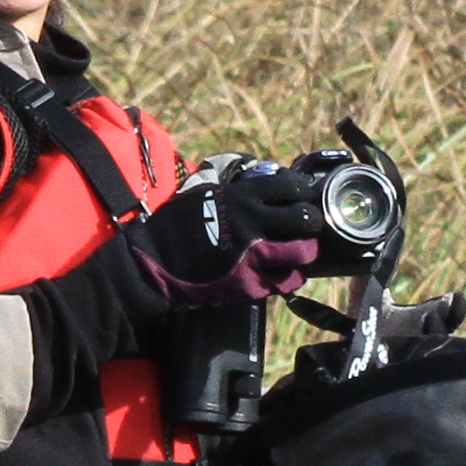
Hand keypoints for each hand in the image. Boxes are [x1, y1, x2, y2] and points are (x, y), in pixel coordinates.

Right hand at [126, 174, 330, 310]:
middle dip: (311, 222)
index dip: (303, 192)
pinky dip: (291, 277)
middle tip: (308, 226)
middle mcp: (252, 224)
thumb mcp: (207, 194)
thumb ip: (239, 191)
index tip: (303, 197)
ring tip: (301, 252)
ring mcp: (252, 256)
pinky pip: (286, 282)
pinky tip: (286, 272)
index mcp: (242, 197)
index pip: (292, 187)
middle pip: (305, 219)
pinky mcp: (249, 285)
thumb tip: (267, 180)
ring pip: (303, 254)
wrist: (153, 263)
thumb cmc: (178, 226)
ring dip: (306, 252)